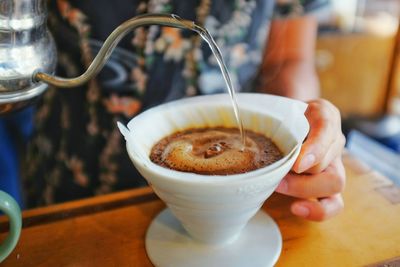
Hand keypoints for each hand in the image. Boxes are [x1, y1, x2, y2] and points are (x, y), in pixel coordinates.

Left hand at [275, 99, 345, 220]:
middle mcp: (334, 141)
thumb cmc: (284, 117)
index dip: (315, 149)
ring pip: (335, 183)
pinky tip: (297, 208)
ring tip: (281, 188)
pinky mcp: (328, 185)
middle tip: (277, 179)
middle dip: (302, 176)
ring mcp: (334, 164)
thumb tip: (251, 141)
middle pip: (329, 161)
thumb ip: (273, 117)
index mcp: (325, 116)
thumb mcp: (278, 108)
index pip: (326, 126)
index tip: (297, 165)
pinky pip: (334, 203)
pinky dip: (318, 210)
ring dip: (306, 190)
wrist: (291, 121)